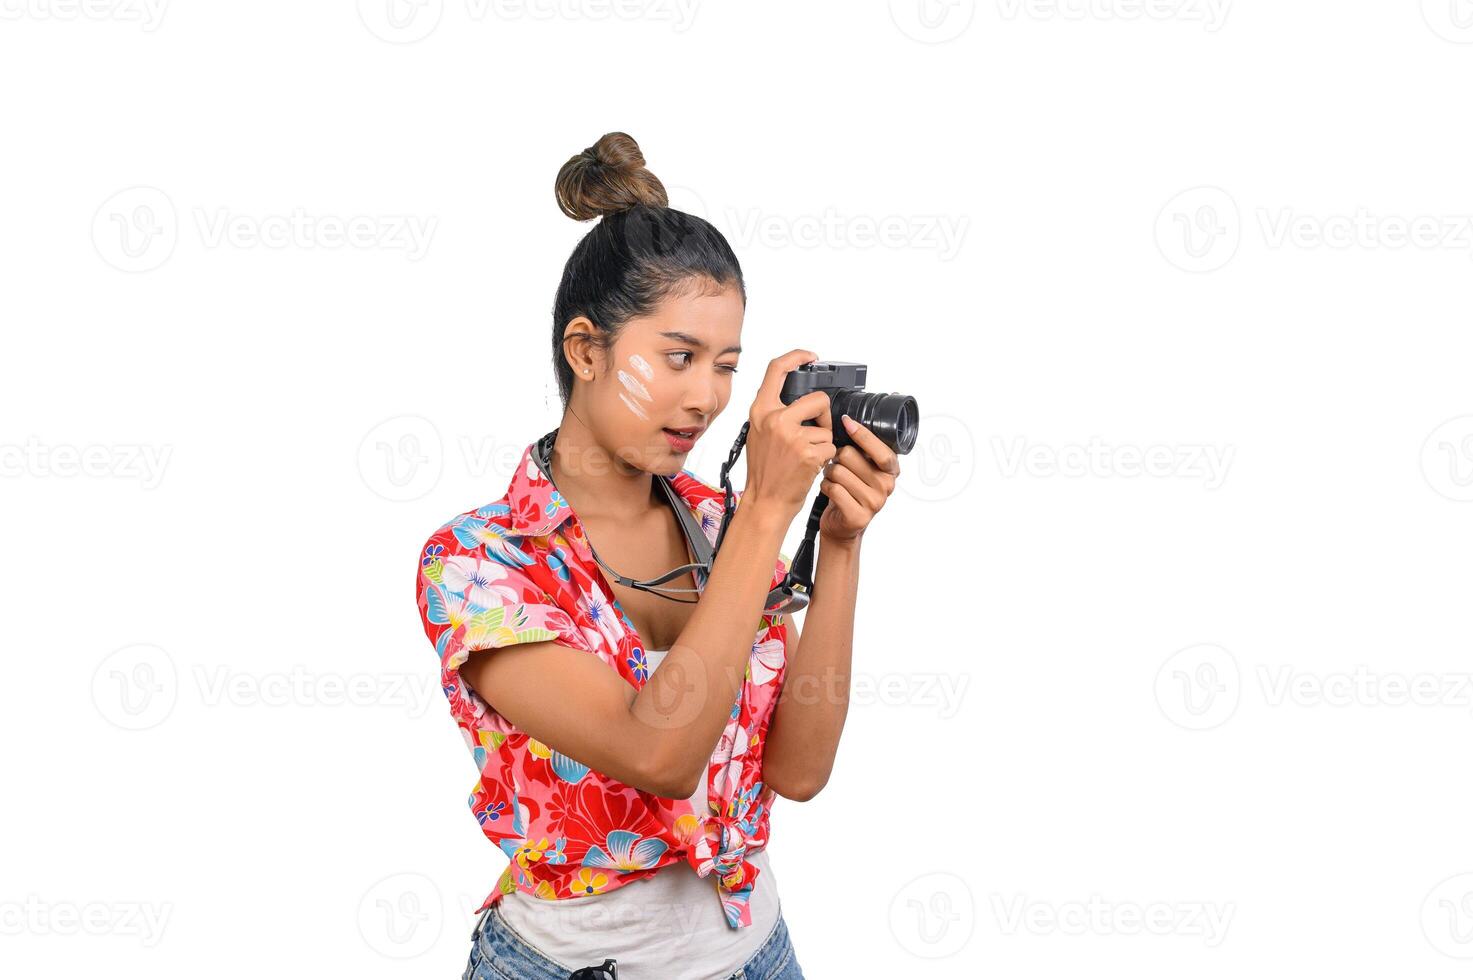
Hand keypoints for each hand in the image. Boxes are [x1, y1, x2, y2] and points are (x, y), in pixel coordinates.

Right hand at [742, 349, 836, 521]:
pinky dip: (826, 457)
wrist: (766, 501)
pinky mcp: (808, 452)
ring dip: (823, 442)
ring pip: (827, 428)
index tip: (810, 357)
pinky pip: (830, 446)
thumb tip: (799, 398)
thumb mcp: (759, 433)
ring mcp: (792, 436)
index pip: (776, 369)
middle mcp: (775, 419)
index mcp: (761, 411)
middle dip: (824, 415)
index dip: (796, 356)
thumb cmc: (764, 471)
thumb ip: (775, 413)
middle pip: (817, 398)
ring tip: (806, 456)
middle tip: (817, 430)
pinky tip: (811, 465)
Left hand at [817, 414, 899, 541]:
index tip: (847, 421)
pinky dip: (824, 486)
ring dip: (829, 473)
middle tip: (837, 465)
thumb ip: (863, 450)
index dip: (863, 435)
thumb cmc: (850, 491)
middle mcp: (887, 486)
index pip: (881, 451)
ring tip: (833, 479)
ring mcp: (874, 503)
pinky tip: (828, 490)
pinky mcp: (858, 515)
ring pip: (839, 472)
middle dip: (837, 458)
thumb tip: (849, 422)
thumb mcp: (862, 469)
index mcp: (891, 471)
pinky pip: (832, 489)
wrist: (842, 526)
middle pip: (851, 456)